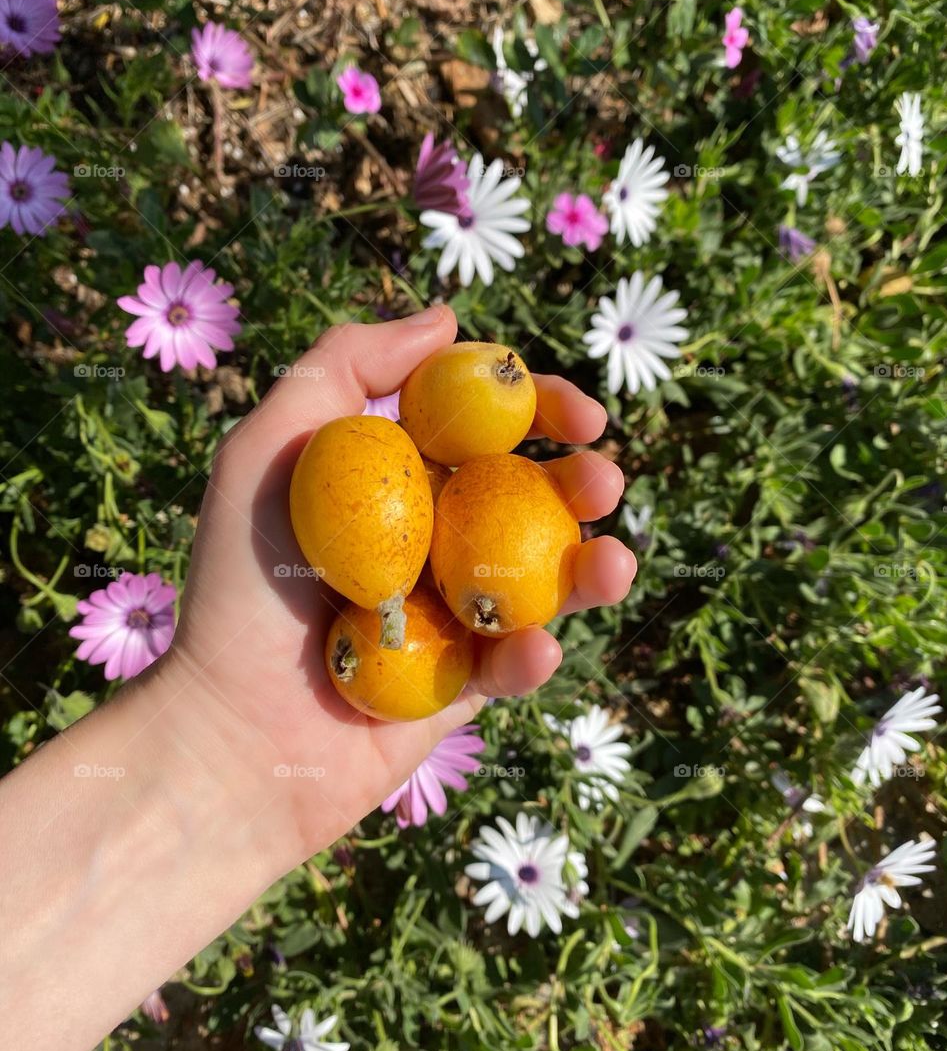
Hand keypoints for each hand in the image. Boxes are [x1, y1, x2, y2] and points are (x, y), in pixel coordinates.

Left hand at [163, 305, 635, 870]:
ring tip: (611, 564)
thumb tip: (446, 319)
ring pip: (546, 578)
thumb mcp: (268, 450)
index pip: (484, 427)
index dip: (539, 409)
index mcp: (396, 480)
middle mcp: (432, 539)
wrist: (231, 731)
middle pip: (531, 496)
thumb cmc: (240, 587)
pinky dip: (534, 654)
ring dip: (592, 567)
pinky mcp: (464, 685)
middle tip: (603, 479)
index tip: (579, 413)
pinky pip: (517, 662)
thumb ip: (343, 367)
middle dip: (581, 482)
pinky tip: (533, 649)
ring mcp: (454, 612)